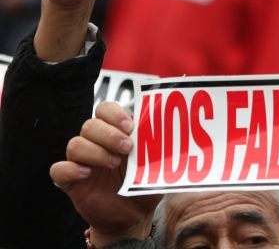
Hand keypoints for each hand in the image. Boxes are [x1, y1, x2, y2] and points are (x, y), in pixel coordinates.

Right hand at [50, 102, 160, 246]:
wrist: (133, 216)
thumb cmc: (143, 184)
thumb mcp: (155, 165)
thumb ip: (158, 148)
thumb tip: (172, 132)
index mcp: (115, 132)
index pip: (105, 109)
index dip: (114, 114)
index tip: (130, 126)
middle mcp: (96, 143)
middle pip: (89, 124)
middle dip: (108, 133)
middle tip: (127, 147)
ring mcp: (82, 161)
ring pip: (75, 144)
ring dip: (95, 151)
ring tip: (114, 162)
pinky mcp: (70, 182)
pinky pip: (58, 169)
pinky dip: (70, 168)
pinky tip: (87, 174)